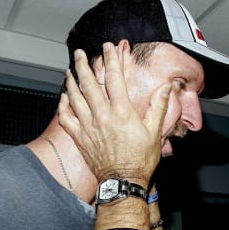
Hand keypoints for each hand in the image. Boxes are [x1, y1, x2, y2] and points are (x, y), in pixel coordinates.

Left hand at [58, 42, 170, 187]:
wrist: (123, 181)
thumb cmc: (140, 159)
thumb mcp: (155, 132)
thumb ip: (158, 107)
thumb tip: (166, 88)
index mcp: (122, 112)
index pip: (114, 78)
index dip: (111, 60)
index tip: (108, 48)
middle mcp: (102, 116)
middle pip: (89, 83)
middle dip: (84, 65)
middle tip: (81, 54)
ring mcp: (88, 126)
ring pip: (74, 97)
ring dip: (71, 81)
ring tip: (70, 70)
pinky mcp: (79, 137)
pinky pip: (65, 118)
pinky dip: (63, 105)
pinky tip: (63, 97)